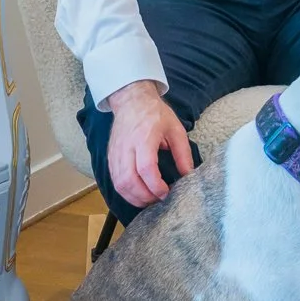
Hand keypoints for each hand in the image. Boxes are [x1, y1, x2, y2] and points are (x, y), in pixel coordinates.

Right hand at [103, 80, 194, 207]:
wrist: (131, 100)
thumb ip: (183, 153)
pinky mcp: (110, 158)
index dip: (156, 185)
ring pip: (119, 184)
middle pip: (129, 181)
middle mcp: (126, 147)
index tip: (167, 192)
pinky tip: (138, 194)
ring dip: (134, 198)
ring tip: (150, 200)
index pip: (146, 168)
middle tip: (159, 200)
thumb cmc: (154, 113)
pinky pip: (115, 181)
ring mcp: (115, 153)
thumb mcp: (175, 129)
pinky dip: (126, 192)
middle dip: (145, 197)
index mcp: (144, 137)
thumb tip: (188, 175)